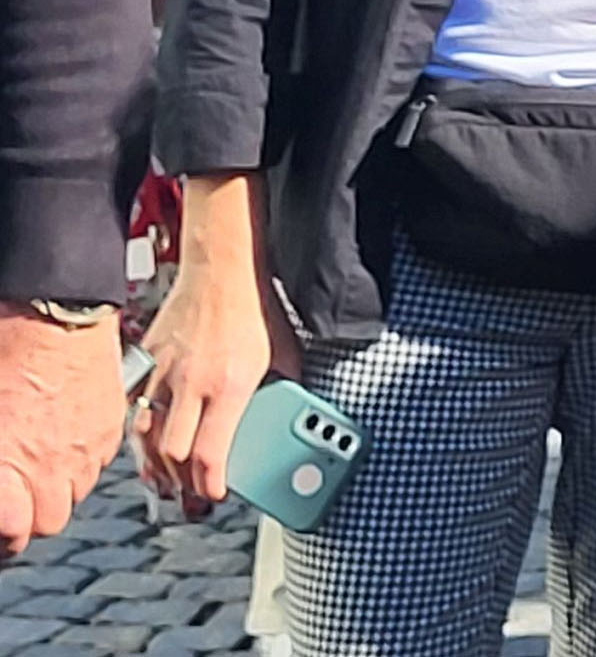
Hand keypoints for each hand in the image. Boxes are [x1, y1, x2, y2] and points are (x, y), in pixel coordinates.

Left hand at [0, 305, 125, 554]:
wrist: (55, 313)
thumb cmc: (6, 352)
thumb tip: (1, 472)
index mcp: (9, 464)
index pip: (13, 531)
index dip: (3, 536)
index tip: (0, 526)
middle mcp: (50, 464)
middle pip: (48, 522)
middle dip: (30, 518)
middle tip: (14, 500)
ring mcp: (85, 447)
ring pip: (76, 494)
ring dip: (56, 489)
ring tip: (38, 465)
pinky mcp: (110, 427)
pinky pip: (97, 462)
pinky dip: (80, 461)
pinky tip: (63, 439)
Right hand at [135, 255, 298, 518]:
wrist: (221, 271)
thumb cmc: (255, 311)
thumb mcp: (285, 354)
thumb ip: (283, 389)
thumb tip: (291, 416)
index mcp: (230, 385)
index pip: (209, 452)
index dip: (209, 483)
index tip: (216, 496)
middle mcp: (191, 384)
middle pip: (172, 453)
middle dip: (180, 482)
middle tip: (191, 495)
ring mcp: (163, 373)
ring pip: (145, 435)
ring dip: (155, 464)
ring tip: (168, 483)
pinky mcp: (146, 362)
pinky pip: (132, 408)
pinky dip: (139, 433)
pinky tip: (148, 447)